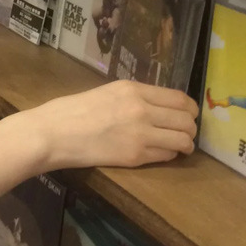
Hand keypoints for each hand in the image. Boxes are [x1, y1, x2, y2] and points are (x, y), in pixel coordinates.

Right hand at [31, 80, 198, 169]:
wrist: (54, 133)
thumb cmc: (73, 110)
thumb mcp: (107, 93)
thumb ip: (134, 98)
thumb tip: (159, 107)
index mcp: (132, 89)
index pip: (179, 98)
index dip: (191, 109)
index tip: (189, 115)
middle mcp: (141, 108)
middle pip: (186, 120)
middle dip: (190, 128)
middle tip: (184, 133)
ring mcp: (140, 133)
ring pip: (183, 140)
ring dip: (185, 144)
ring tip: (178, 146)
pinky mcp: (135, 156)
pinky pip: (167, 156)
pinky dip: (168, 155)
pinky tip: (159, 153)